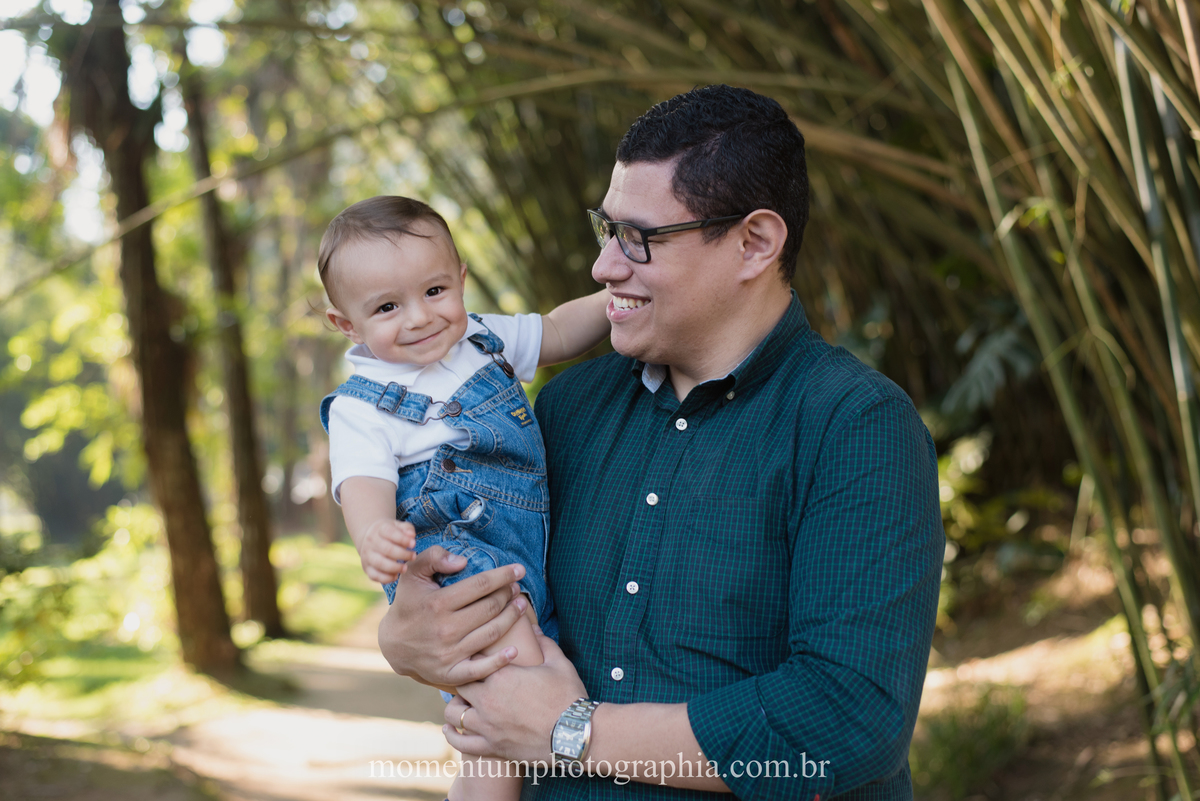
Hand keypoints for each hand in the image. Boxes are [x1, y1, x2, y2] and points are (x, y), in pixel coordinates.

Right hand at [358, 519, 415, 583]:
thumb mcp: (398, 526)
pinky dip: (386, 578)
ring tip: (405, 568)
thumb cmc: (390, 533)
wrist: (369, 538)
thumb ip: (407, 529)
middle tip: (413, 556)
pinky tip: (395, 576)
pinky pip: (374, 576)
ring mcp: (367, 555)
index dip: (403, 539)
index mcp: (379, 529)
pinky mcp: (366, 568)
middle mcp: (371, 542)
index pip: (390, 533)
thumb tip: (411, 535)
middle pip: (387, 549)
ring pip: (380, 563)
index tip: (414, 544)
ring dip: (395, 567)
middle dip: (403, 554)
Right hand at [378, 546, 528, 686]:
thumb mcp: (412, 575)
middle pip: (490, 608)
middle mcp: (445, 629)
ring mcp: (449, 653)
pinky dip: (500, 661)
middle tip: (516, 588)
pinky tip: (514, 650)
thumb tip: (462, 561)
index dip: (503, 575)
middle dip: (508, 594)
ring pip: (492, 633)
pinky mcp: (450, 673)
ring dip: (512, 618)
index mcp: (437, 603)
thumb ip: (433, 557)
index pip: (480, 585)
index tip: (519, 569)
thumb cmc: (409, 604)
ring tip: (521, 605)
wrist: (392, 645)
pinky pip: (480, 669)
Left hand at [443, 628, 586, 762]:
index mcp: (501, 676)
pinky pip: (461, 743)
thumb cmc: (568, 697)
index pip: (475, 659)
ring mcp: (487, 726)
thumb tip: (535, 629)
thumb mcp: (559, 663)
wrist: (575, 735)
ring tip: (460, 703)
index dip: (474, 657)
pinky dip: (453, 735)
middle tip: (470, 678)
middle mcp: (488, 700)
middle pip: (460, 684)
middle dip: (463, 679)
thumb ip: (544, 643)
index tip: (477, 656)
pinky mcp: (491, 747)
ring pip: (453, 713)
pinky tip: (450, 729)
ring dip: (455, 706)